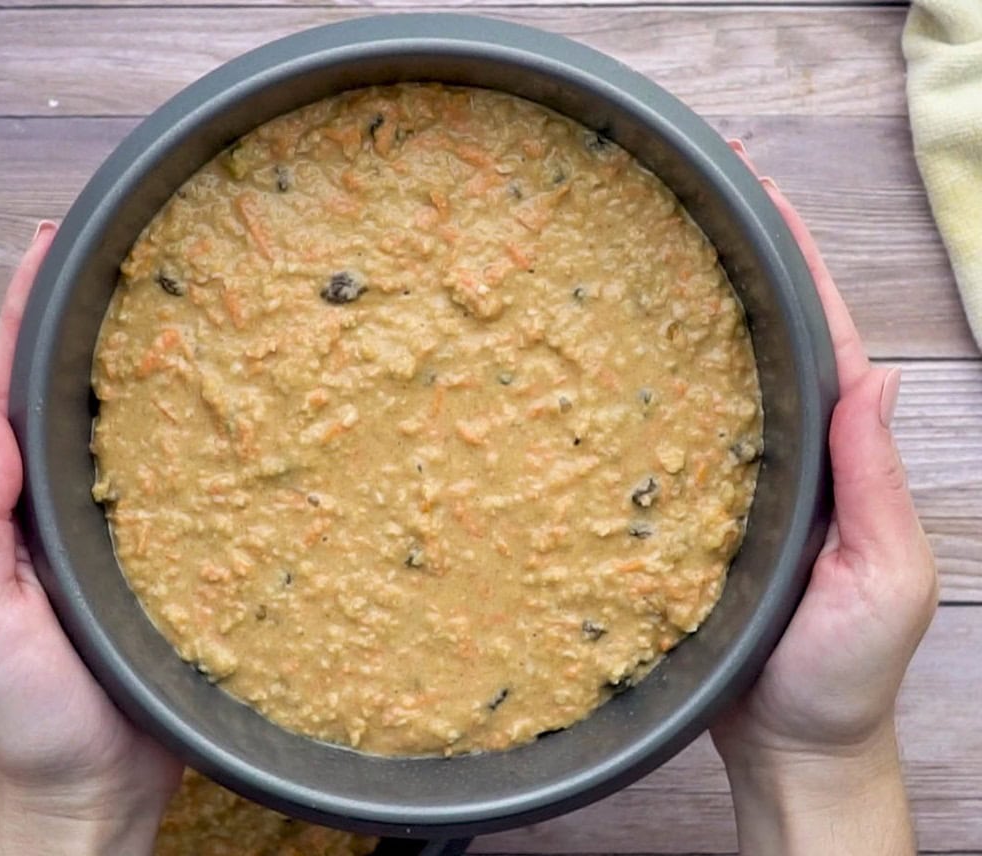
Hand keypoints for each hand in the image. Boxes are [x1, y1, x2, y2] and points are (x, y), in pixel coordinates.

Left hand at [0, 222, 182, 854]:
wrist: (94, 789)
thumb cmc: (26, 714)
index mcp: (8, 512)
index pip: (9, 395)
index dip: (21, 319)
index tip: (45, 249)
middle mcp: (63, 508)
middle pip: (70, 396)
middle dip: (82, 321)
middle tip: (115, 250)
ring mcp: (120, 531)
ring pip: (132, 432)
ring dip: (143, 366)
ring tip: (175, 300)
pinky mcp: (171, 560)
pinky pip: (183, 487)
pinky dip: (198, 438)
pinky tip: (228, 405)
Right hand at [711, 142, 937, 854]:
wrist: (787, 748)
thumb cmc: (844, 675)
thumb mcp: (885, 578)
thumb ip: (876, 483)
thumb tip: (879, 376)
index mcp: (844, 457)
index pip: (825, 336)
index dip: (798, 260)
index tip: (762, 191)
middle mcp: (789, 453)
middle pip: (765, 337)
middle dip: (740, 258)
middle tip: (695, 187)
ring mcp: (737, 481)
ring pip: (712, 379)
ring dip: (687, 310)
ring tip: (644, 246)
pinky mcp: (687, 515)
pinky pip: (666, 439)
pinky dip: (643, 390)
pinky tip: (604, 361)